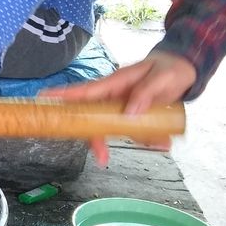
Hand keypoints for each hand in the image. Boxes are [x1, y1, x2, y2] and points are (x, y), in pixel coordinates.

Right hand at [43, 50, 195, 165]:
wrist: (183, 70)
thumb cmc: (169, 68)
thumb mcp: (161, 79)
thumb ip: (145, 93)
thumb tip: (129, 114)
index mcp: (114, 84)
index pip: (84, 92)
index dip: (62, 96)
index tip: (42, 99)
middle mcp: (113, 97)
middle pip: (92, 118)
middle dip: (95, 138)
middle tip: (101, 157)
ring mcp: (122, 106)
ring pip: (113, 128)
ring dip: (133, 139)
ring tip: (158, 143)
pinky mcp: (134, 114)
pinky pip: (133, 130)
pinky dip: (148, 138)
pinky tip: (164, 140)